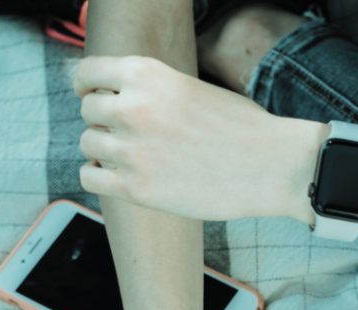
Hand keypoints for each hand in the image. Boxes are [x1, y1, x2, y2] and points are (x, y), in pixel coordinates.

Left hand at [73, 55, 320, 222]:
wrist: (270, 165)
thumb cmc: (240, 128)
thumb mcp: (189, 88)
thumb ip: (151, 92)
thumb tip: (118, 104)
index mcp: (145, 74)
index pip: (87, 73)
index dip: (89, 86)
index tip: (94, 96)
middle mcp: (132, 108)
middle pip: (88, 111)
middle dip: (103, 121)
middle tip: (127, 134)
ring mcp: (131, 150)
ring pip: (88, 144)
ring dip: (103, 150)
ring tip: (131, 157)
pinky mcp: (137, 188)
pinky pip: (89, 177)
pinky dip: (97, 175)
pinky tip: (117, 176)